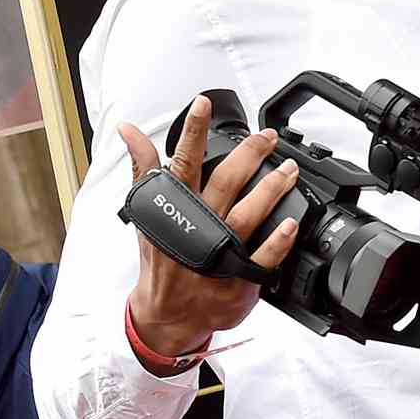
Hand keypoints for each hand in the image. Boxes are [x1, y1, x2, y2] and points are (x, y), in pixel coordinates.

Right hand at [120, 94, 299, 370]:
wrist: (167, 314)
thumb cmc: (162, 258)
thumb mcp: (147, 213)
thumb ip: (144, 168)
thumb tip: (128, 129)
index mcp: (175, 209)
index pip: (181, 163)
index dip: (192, 133)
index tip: (202, 104)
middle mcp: (197, 227)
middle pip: (223, 184)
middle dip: (248, 156)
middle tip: (269, 137)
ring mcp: (217, 254)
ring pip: (246, 215)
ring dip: (270, 190)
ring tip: (291, 170)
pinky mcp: (236, 279)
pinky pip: (260, 258)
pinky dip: (276, 241)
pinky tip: (291, 223)